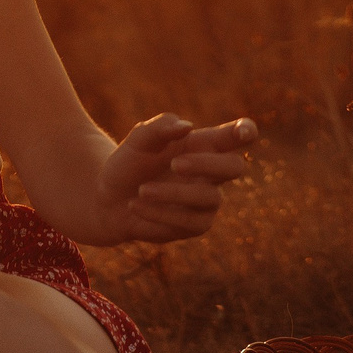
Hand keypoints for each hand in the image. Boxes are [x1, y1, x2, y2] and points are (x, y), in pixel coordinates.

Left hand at [97, 113, 257, 242]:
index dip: (245, 131)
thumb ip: (159, 128)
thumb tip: (186, 127)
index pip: (235, 136)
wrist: (107, 199)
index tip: (245, 132)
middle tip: (176, 164)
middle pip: (234, 167)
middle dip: (207, 164)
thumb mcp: (138, 141)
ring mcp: (208, 200)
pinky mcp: (196, 225)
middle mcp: (211, 173)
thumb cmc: (129, 164)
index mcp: (203, 145)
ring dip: (174, 193)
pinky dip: (159, 212)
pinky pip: (190, 221)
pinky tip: (135, 205)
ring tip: (142, 190)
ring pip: (210, 197)